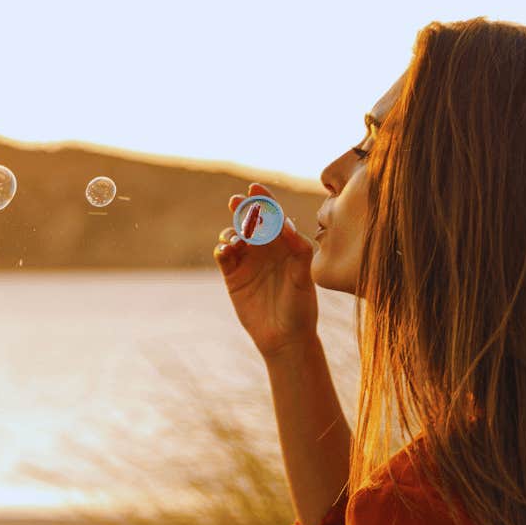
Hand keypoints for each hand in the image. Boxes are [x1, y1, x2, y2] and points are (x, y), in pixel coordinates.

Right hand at [214, 183, 319, 359]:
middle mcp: (265, 249)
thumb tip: (285, 224)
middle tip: (236, 202)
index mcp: (285, 244)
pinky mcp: (233, 276)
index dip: (263, 199)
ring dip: (231, 231)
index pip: (273, 215)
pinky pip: (223, 256)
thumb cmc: (300, 307)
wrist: (285, 337)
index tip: (254, 187)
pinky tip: (225, 251)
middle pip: (249, 221)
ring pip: (233, 236)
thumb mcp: (304, 277)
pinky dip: (221, 249)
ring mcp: (247, 261)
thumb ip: (298, 249)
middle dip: (242, 208)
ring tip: (236, 240)